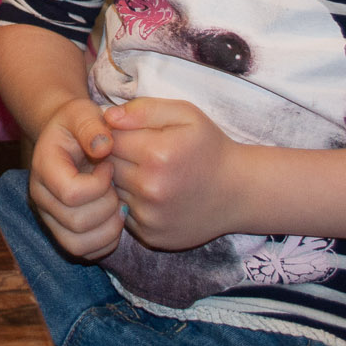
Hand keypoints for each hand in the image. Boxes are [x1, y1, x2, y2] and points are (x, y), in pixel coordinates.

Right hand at [26, 98, 124, 259]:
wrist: (67, 138)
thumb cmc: (78, 125)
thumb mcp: (84, 114)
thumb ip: (92, 126)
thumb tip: (104, 147)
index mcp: (43, 168)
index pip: (71, 193)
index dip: (99, 184)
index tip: (110, 165)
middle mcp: (40, 197)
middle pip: (75, 223)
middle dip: (106, 207)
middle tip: (116, 187)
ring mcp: (49, 218)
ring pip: (77, 244)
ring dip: (108, 230)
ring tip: (118, 206)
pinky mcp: (62, 232)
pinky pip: (84, 252)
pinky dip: (106, 242)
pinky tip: (115, 219)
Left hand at [104, 98, 240, 250]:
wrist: (239, 192)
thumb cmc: (210, 148)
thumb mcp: (185, 115)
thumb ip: (144, 109)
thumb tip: (107, 117)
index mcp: (157, 154)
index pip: (109, 140)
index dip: (116, 134)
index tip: (131, 134)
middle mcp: (151, 188)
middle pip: (108, 166)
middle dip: (116, 157)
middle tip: (139, 154)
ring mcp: (150, 216)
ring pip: (113, 191)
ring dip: (122, 181)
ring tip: (147, 173)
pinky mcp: (151, 236)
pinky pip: (123, 214)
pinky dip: (132, 203)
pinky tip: (152, 194)